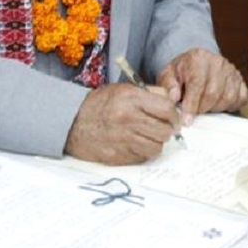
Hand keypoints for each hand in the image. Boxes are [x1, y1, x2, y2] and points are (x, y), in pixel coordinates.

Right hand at [65, 83, 180, 164]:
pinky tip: (137, 144)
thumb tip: (172, 104)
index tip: (174, 119)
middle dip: (168, 131)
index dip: (174, 116)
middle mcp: (128, 119)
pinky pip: (142, 157)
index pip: (166, 109)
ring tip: (150, 137)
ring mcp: (122, 139)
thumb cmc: (99, 104)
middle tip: (165, 129)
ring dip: (157, 142)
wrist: (72, 122)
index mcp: (131, 99)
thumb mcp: (123, 90)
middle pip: (164, 131)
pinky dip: (144, 152)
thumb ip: (148, 95)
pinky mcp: (118, 156)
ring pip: (156, 147)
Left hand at [156, 49, 247, 121]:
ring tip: (204, 105)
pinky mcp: (241, 80)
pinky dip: (230, 106)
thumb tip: (173, 97)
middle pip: (213, 93)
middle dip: (201, 108)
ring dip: (215, 108)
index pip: (197, 83)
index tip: (186, 119)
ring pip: (227, 98)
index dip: (192, 104)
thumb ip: (168, 86)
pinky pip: (240, 99)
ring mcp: (231, 71)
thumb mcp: (168, 75)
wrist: (196, 63)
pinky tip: (218, 104)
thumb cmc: (182, 71)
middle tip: (193, 111)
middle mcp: (218, 62)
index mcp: (198, 58)